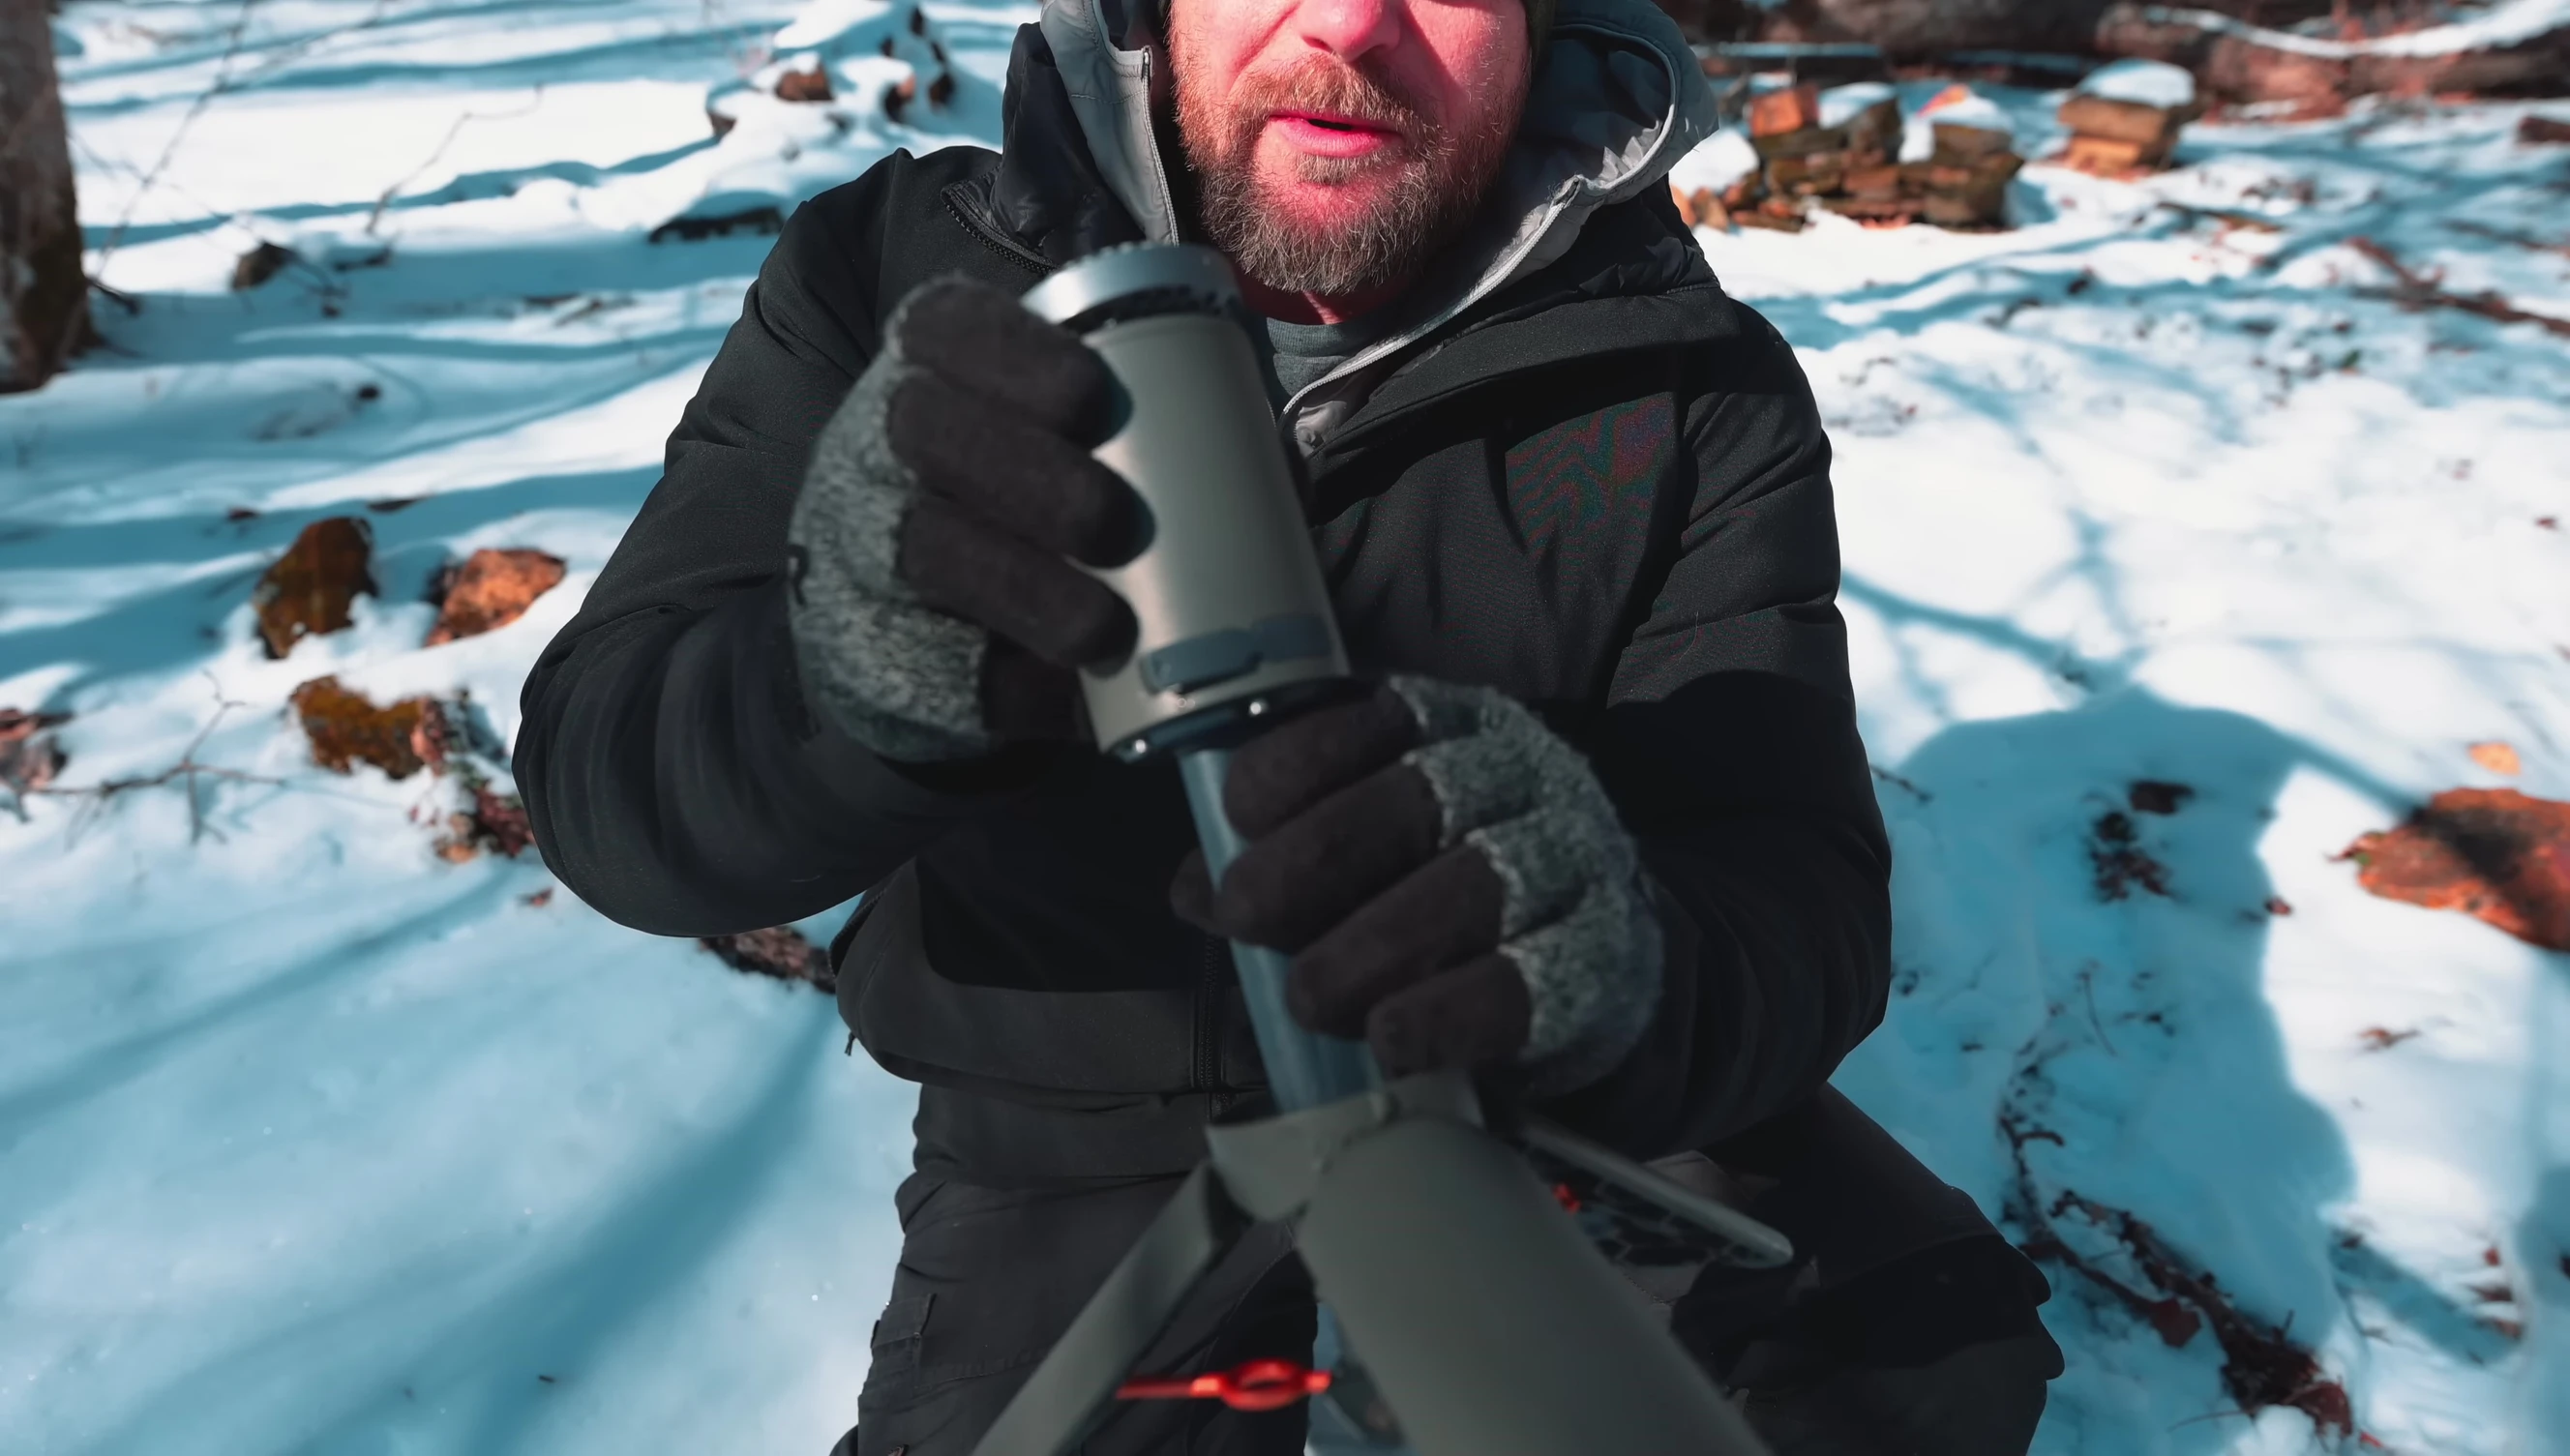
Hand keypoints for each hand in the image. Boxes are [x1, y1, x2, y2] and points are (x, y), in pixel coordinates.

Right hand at [786, 275, 1143, 762]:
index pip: (949, 326)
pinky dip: (1010, 684)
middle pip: (925, 429)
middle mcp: (880, 443)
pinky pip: (932, 664)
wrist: (938, 630)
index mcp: (938, 368)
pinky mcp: (870, 649)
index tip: (1090, 393)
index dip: (1011, 354)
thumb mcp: (1081, 450)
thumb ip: (1169, 437)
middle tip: (1113, 521)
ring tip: (1106, 626)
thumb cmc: (1042, 513)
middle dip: (1024, 471)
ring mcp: (858, 546)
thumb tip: (1284, 471)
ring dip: (1021, 586)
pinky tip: (1074, 699)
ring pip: (921, 549)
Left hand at [1172, 678, 1662, 1094]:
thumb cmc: (1446, 898)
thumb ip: (1280, 859)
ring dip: (1371, 949)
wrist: (1602, 963)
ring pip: (1472, 889)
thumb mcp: (1366, 859)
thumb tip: (1191, 886)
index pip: (1373, 719)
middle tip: (1246, 916)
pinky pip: (1526, 983)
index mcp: (1451, 729)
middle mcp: (1520, 775)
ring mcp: (1574, 858)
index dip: (1295, 763)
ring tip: (1309, 999)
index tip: (1237, 815)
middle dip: (1312, 860)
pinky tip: (1392, 1037)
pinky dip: (1447, 1014)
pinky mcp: (1607, 954)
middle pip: (1413, 801)